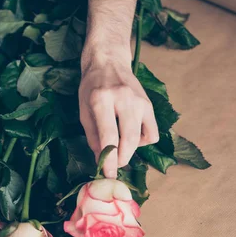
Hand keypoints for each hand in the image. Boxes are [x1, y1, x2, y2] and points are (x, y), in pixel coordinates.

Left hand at [79, 47, 158, 177]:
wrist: (109, 61)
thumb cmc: (91, 87)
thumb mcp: (83, 110)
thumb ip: (92, 136)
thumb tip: (101, 160)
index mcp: (101, 99)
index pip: (109, 136)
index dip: (109, 159)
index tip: (109, 174)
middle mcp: (123, 99)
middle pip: (129, 139)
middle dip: (121, 159)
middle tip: (113, 166)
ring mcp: (139, 101)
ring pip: (141, 138)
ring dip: (130, 151)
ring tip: (118, 148)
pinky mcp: (149, 104)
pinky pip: (152, 132)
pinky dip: (142, 141)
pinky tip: (131, 135)